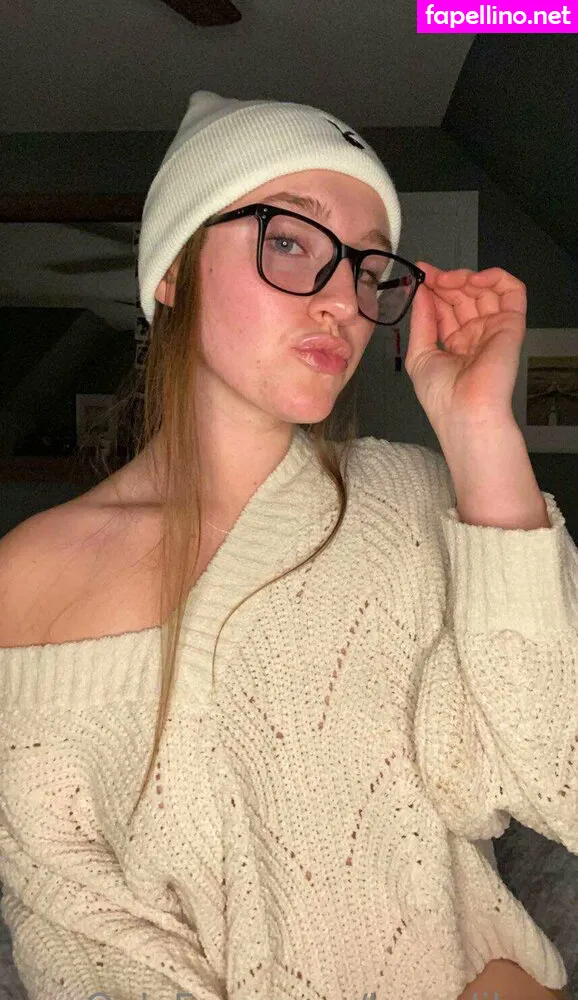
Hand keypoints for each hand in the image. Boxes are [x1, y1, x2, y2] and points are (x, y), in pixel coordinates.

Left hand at [405, 262, 526, 431]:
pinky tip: (475, 280)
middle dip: (445, 280)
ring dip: (466, 277)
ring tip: (448, 280)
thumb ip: (421, 320)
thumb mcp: (419, 354)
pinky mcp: (512, 324)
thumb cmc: (442, 395)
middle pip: (463, 295)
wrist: (466, 411)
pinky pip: (512, 291)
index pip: (446, 307)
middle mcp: (475, 334)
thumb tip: (420, 292)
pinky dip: (496, 277)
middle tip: (431, 276)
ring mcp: (493, 328)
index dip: (433, 289)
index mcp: (454, 343)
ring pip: (485, 289)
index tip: (420, 275)